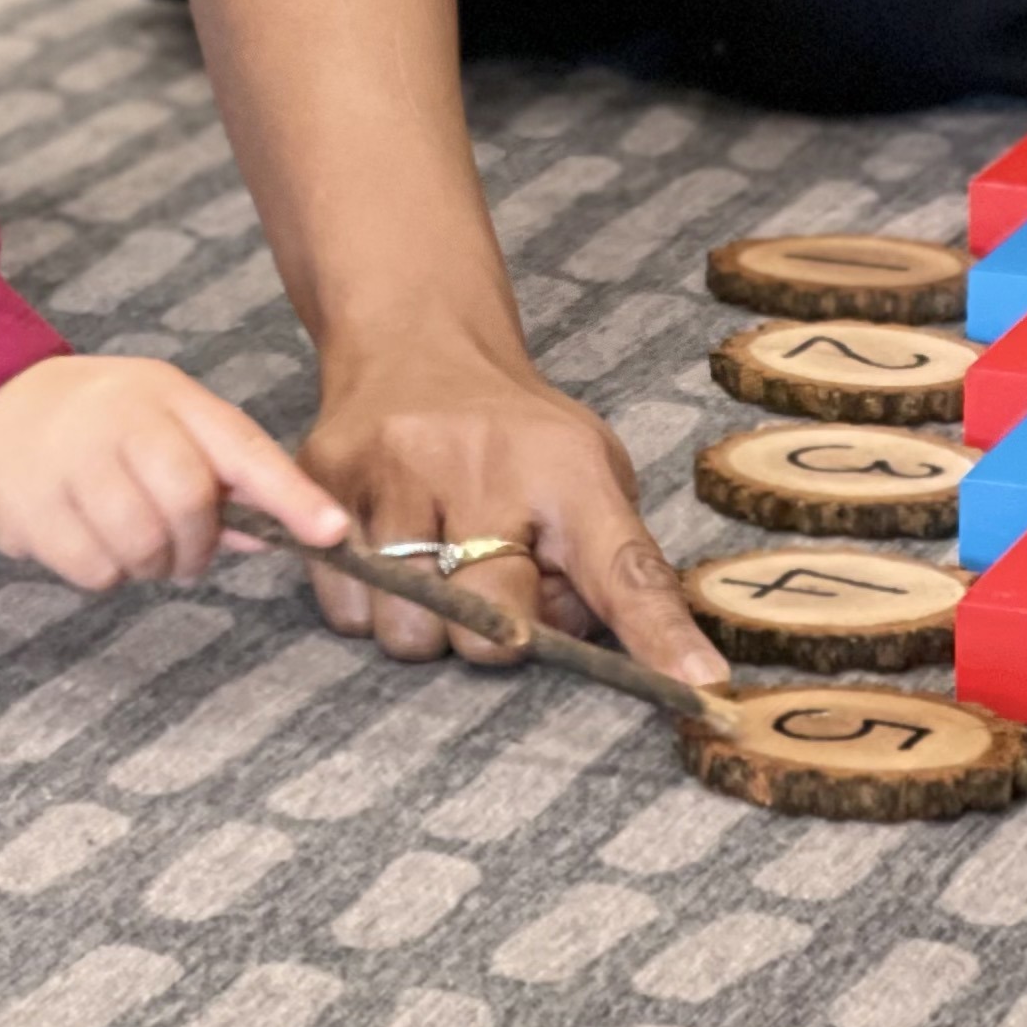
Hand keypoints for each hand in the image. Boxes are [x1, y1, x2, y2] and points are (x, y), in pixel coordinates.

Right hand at [0, 354, 347, 588]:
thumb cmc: (99, 417)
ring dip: (147, 562)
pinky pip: (95, 571)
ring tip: (127, 535)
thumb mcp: (165, 416)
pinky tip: (85, 535)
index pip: (240, 446)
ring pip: (142, 549)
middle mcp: (119, 422)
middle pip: (188, 509)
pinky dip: (103, 570)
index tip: (334, 533)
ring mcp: (70, 464)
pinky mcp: (30, 509)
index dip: (290, 495)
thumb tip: (297, 528)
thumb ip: (228, 472)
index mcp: (165, 396)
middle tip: (180, 547)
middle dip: (193, 545)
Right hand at [302, 341, 727, 687]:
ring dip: (424, 626)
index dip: (657, 635)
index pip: (623, 567)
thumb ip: (605, 569)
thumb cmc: (515, 434)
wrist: (415, 341)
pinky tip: (386, 549)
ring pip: (407, 627)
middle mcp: (479, 461)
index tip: (700, 686)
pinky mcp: (326, 474)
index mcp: (566, 470)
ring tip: (433, 564)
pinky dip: (366, 605)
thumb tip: (604, 657)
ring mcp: (395, 465)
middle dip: (491, 635)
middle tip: (487, 585)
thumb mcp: (586, 476)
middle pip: (490, 629)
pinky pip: (343, 607)